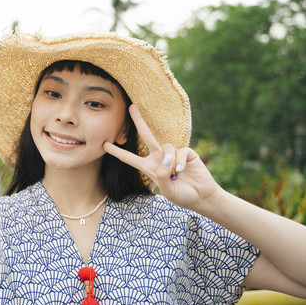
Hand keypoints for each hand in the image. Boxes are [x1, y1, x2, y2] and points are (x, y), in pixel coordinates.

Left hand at [103, 105, 220, 210]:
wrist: (202, 197)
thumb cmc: (182, 195)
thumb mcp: (168, 191)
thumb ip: (163, 176)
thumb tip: (165, 160)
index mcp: (149, 168)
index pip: (129, 158)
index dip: (117, 152)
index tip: (104, 144)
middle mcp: (158, 158)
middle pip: (146, 136)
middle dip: (139, 121)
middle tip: (131, 107)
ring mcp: (172, 154)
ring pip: (165, 147)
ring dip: (170, 161)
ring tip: (176, 174)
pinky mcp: (186, 152)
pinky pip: (179, 151)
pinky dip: (180, 161)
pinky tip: (183, 170)